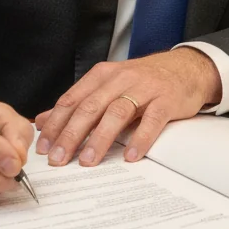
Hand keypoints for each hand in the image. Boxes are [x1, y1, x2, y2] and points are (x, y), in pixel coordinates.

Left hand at [33, 48, 221, 167]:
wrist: (187, 68)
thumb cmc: (144, 80)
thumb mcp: (108, 86)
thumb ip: (77, 103)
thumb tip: (41, 121)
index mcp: (103, 76)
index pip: (72, 100)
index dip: (56, 124)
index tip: (44, 147)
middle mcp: (121, 79)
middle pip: (91, 107)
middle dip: (71, 134)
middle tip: (59, 159)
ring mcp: (145, 88)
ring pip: (117, 112)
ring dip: (100, 138)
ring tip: (89, 160)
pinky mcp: (167, 99)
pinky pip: (152, 120)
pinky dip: (141, 138)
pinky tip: (131, 155)